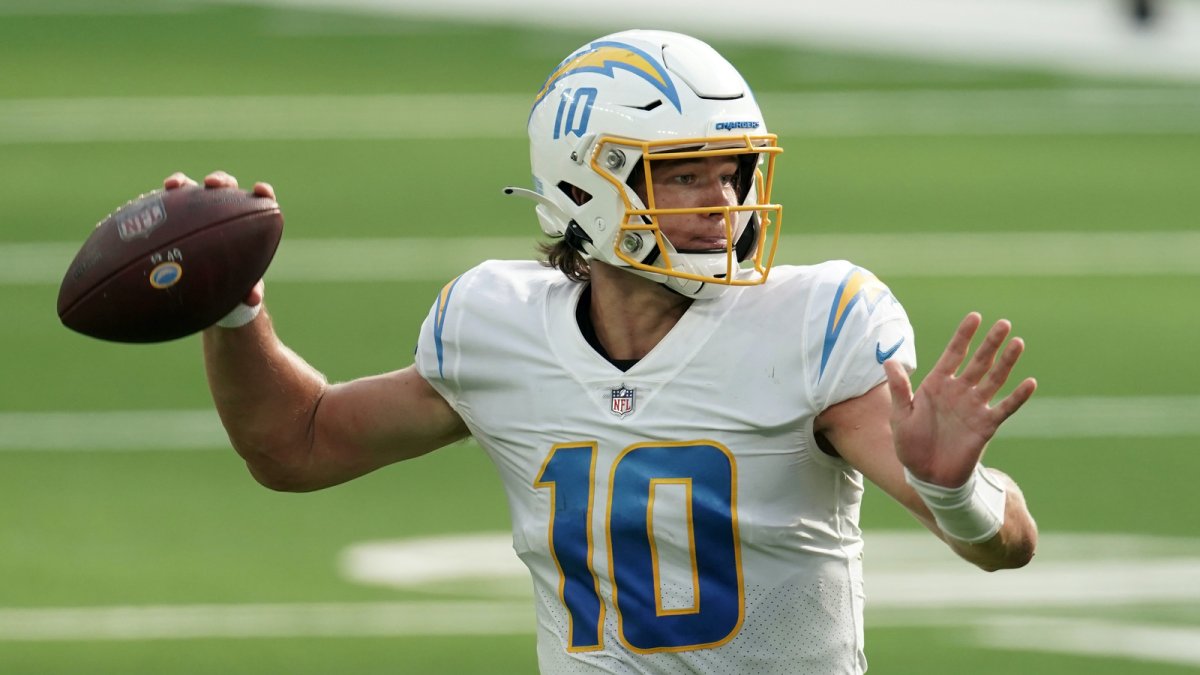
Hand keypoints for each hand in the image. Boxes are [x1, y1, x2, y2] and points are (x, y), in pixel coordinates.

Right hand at [163, 170, 272, 308]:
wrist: (204, 290)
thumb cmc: (230, 286)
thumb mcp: (240, 291)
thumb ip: (249, 292)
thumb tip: (253, 299)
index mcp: (247, 224)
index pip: (259, 202)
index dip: (263, 193)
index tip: (262, 190)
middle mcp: (223, 211)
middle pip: (226, 187)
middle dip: (221, 181)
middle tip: (213, 185)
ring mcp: (198, 211)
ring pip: (194, 189)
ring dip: (185, 182)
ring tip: (176, 186)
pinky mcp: (176, 216)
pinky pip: (168, 204)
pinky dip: (163, 198)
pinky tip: (155, 199)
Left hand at [883, 312, 1036, 487]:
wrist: (926, 476)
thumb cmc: (910, 444)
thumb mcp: (900, 415)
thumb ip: (899, 388)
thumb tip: (889, 361)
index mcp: (937, 384)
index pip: (954, 354)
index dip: (964, 336)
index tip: (975, 317)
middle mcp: (959, 391)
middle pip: (979, 361)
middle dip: (991, 343)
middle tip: (1004, 323)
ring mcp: (974, 407)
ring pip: (995, 379)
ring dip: (1007, 362)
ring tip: (1018, 343)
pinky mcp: (986, 425)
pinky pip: (1005, 408)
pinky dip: (1018, 397)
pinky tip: (1030, 383)